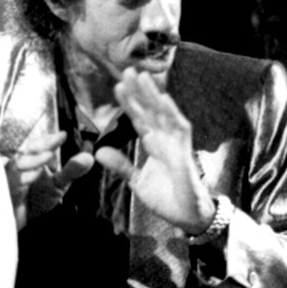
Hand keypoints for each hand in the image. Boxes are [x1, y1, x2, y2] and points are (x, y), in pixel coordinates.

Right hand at [6, 131, 92, 227]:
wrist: (27, 222)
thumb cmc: (39, 198)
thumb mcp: (59, 184)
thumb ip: (71, 170)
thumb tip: (89, 157)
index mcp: (34, 160)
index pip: (40, 145)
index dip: (50, 140)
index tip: (63, 135)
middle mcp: (21, 166)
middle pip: (27, 150)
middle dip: (41, 146)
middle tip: (56, 142)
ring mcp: (11, 178)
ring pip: (17, 164)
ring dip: (33, 160)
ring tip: (48, 156)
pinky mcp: (5, 191)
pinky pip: (11, 182)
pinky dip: (22, 178)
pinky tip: (35, 175)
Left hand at [94, 67, 214, 232]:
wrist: (187, 218)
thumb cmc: (167, 199)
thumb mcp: (137, 181)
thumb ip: (121, 164)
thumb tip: (98, 150)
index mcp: (154, 145)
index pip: (139, 119)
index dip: (129, 103)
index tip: (116, 86)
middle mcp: (165, 140)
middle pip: (150, 110)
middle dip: (139, 91)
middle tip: (127, 69)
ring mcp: (176, 144)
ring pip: (164, 114)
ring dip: (154, 95)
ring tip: (143, 76)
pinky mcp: (185, 153)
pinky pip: (180, 129)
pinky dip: (171, 113)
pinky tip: (163, 99)